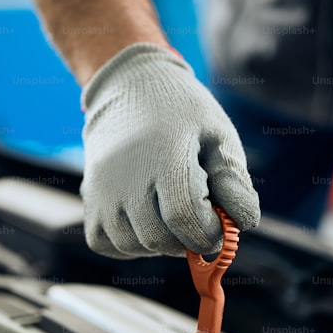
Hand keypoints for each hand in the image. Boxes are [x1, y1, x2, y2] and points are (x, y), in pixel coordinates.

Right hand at [80, 43, 259, 258]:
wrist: (130, 87)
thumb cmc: (182, 113)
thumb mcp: (217, 133)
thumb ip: (233, 178)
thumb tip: (244, 221)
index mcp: (163, 155)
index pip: (184, 216)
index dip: (209, 234)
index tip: (221, 228)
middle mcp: (125, 176)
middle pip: (158, 238)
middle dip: (188, 240)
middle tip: (200, 221)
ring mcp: (101, 190)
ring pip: (133, 245)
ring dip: (161, 244)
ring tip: (174, 218)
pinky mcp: (88, 200)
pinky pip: (106, 244)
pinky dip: (130, 245)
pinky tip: (147, 222)